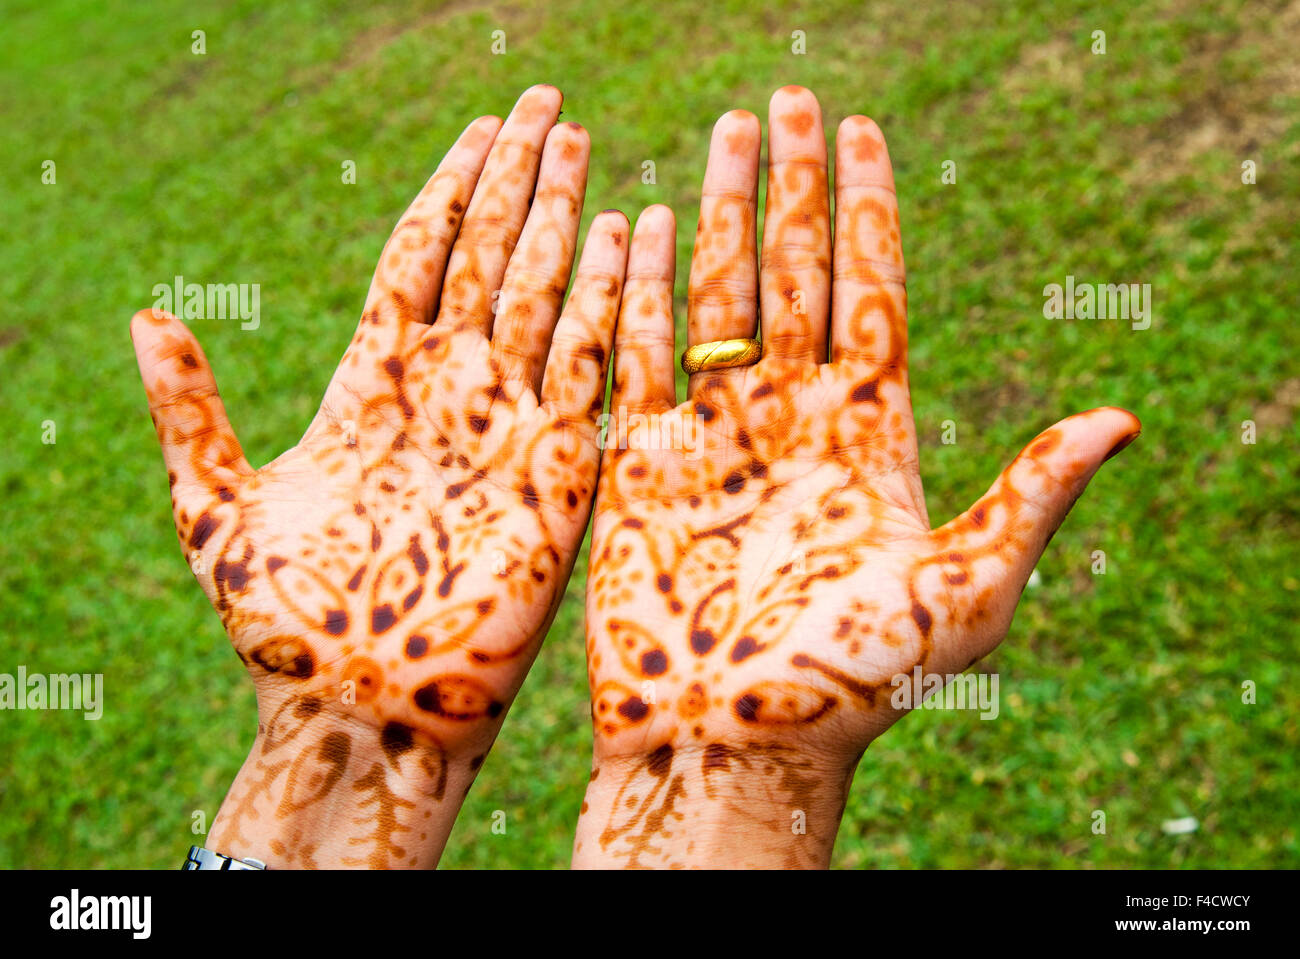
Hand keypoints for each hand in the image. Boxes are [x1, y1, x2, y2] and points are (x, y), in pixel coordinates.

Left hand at [132, 86, 629, 867]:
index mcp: (372, 391)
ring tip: (586, 147)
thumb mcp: (214, 511)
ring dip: (567, 221)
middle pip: (489, 260)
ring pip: (542, 300)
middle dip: (519, 179)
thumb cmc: (283, 634)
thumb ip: (193, 412)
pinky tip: (629, 240)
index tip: (483, 127)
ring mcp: (505, 431)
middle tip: (551, 104)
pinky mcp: (556, 476)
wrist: (358, 717)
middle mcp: (447, 398)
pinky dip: (612, 304)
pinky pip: (590, 372)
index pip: (420, 260)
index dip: (452, 190)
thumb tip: (149, 316)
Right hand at [573, 87, 1139, 867]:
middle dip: (790, 186)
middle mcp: (794, 421)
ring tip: (722, 136)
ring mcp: (715, 438)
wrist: (730, 747)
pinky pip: (639, 359)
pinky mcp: (642, 467)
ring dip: (718, 216)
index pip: (874, 293)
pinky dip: (638, 293)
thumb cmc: (849, 684)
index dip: (869, 211)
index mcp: (870, 437)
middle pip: (793, 274)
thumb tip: (1123, 418)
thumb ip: (1029, 494)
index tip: (861, 129)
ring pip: (718, 299)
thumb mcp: (962, 589)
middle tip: (784, 100)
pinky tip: (636, 228)